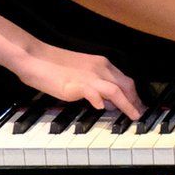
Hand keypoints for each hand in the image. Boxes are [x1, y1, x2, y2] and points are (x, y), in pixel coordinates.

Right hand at [16, 43, 142, 117]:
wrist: (36, 58)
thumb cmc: (55, 66)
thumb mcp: (82, 74)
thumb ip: (97, 86)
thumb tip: (108, 102)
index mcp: (101, 64)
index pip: (125, 80)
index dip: (135, 95)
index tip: (139, 105)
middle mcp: (99, 68)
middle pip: (126, 85)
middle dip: (136, 101)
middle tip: (139, 114)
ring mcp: (88, 76)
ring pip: (115, 90)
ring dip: (127, 105)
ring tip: (132, 116)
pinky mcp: (76, 84)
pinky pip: (93, 92)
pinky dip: (100, 101)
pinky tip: (101, 108)